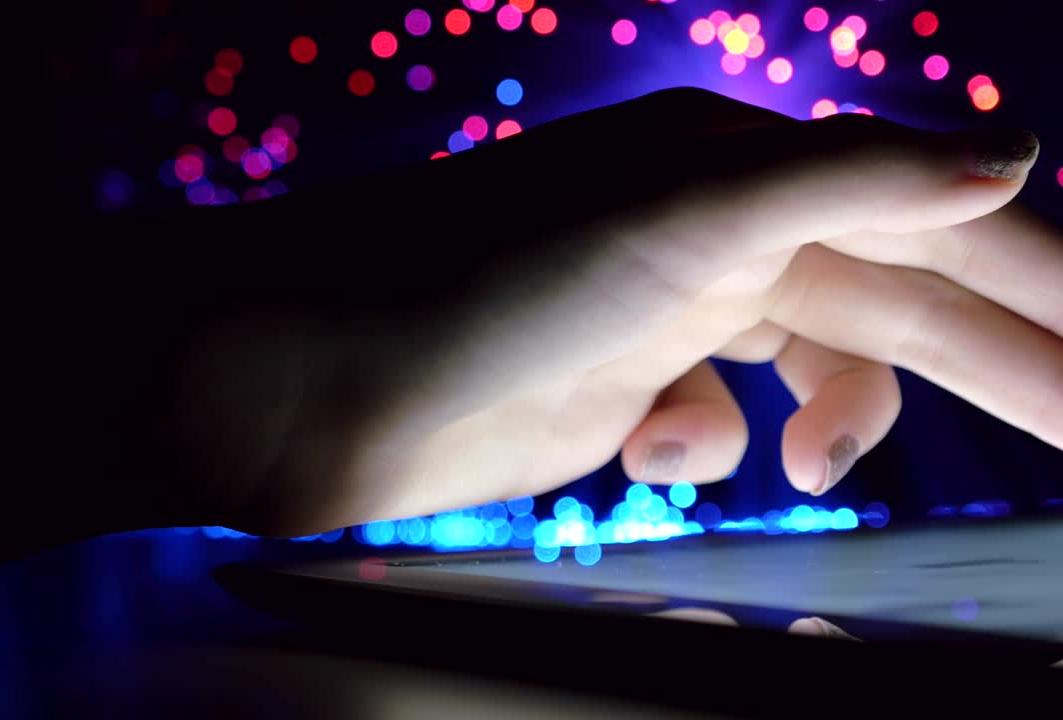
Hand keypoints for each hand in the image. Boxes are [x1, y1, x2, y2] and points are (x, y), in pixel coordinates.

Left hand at [189, 88, 1057, 536]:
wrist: (319, 376)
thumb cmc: (485, 279)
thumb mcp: (685, 213)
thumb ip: (851, 180)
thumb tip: (1016, 148)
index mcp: (745, 175)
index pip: (935, 227)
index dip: (1039, 285)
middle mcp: (708, 235)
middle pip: (893, 304)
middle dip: (992, 367)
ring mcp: (658, 317)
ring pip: (802, 369)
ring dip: (829, 418)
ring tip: (815, 461)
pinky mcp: (606, 393)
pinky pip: (703, 424)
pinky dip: (700, 447)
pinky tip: (653, 455)